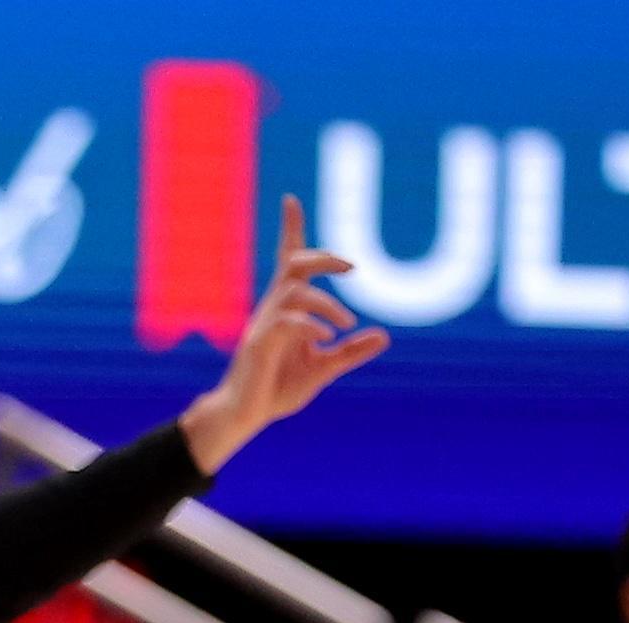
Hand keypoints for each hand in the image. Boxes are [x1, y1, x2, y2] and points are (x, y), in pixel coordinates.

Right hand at [179, 196, 389, 471]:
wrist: (244, 416)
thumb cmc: (276, 390)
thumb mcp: (322, 369)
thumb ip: (350, 352)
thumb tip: (384, 336)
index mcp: (285, 309)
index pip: (288, 261)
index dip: (290, 229)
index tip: (290, 200)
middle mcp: (272, 310)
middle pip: (294, 264)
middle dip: (323, 257)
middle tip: (352, 267)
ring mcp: (264, 326)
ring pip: (295, 292)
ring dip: (328, 303)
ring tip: (345, 324)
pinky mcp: (259, 346)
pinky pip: (287, 322)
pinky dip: (312, 325)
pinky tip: (329, 338)